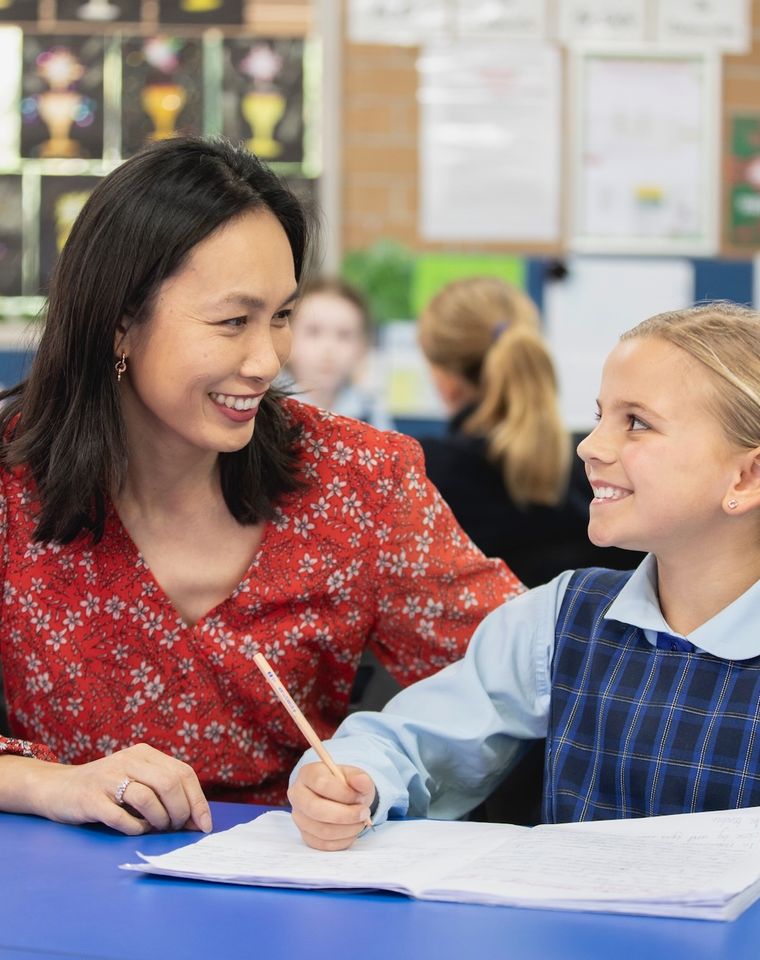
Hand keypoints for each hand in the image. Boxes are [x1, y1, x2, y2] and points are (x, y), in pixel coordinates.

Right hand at [31, 743, 211, 835]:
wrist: (58, 788)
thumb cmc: (106, 790)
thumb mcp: (138, 781)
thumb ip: (166, 793)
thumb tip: (198, 821)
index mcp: (145, 753)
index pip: (183, 773)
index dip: (198, 801)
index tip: (203, 825)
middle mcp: (129, 760)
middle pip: (169, 784)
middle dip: (179, 812)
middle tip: (174, 828)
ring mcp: (109, 778)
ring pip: (148, 798)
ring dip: (159, 820)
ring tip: (156, 828)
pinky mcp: (91, 799)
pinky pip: (121, 817)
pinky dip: (135, 828)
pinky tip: (136, 830)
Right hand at [288, 761, 375, 850]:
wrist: (341, 798)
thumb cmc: (346, 785)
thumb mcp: (355, 776)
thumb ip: (359, 778)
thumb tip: (362, 781)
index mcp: (308, 773)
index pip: (321, 783)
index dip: (343, 793)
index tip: (360, 798)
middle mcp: (297, 794)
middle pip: (316, 809)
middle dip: (346, 814)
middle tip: (364, 813)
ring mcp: (299, 817)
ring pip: (321, 830)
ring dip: (347, 829)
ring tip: (360, 822)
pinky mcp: (305, 835)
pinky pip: (323, 844)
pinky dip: (343, 840)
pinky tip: (352, 831)